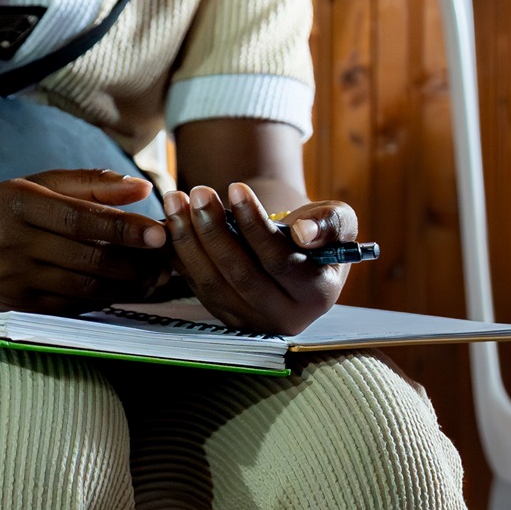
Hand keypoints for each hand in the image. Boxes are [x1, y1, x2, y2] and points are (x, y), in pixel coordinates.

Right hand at [0, 169, 169, 313]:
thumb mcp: (36, 185)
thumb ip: (91, 184)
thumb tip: (143, 190)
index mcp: (20, 203)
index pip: (82, 218)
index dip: (125, 228)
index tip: (161, 233)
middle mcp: (13, 243)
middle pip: (87, 257)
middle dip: (136, 262)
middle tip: (171, 260)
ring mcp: (11, 279)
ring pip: (82, 287)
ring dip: (126, 286)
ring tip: (157, 278)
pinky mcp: (12, 308)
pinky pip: (67, 307)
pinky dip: (101, 301)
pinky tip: (124, 292)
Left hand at [162, 181, 353, 334]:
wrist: (300, 257)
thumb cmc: (320, 232)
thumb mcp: (339, 221)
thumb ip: (330, 222)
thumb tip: (304, 232)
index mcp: (318, 295)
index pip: (279, 260)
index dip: (254, 224)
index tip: (235, 187)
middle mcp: (285, 317)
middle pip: (241, 274)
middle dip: (214, 230)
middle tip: (198, 192)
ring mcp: (253, 322)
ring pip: (213, 283)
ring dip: (189, 240)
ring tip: (176, 201)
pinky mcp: (228, 318)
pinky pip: (198, 288)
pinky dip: (181, 256)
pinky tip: (171, 224)